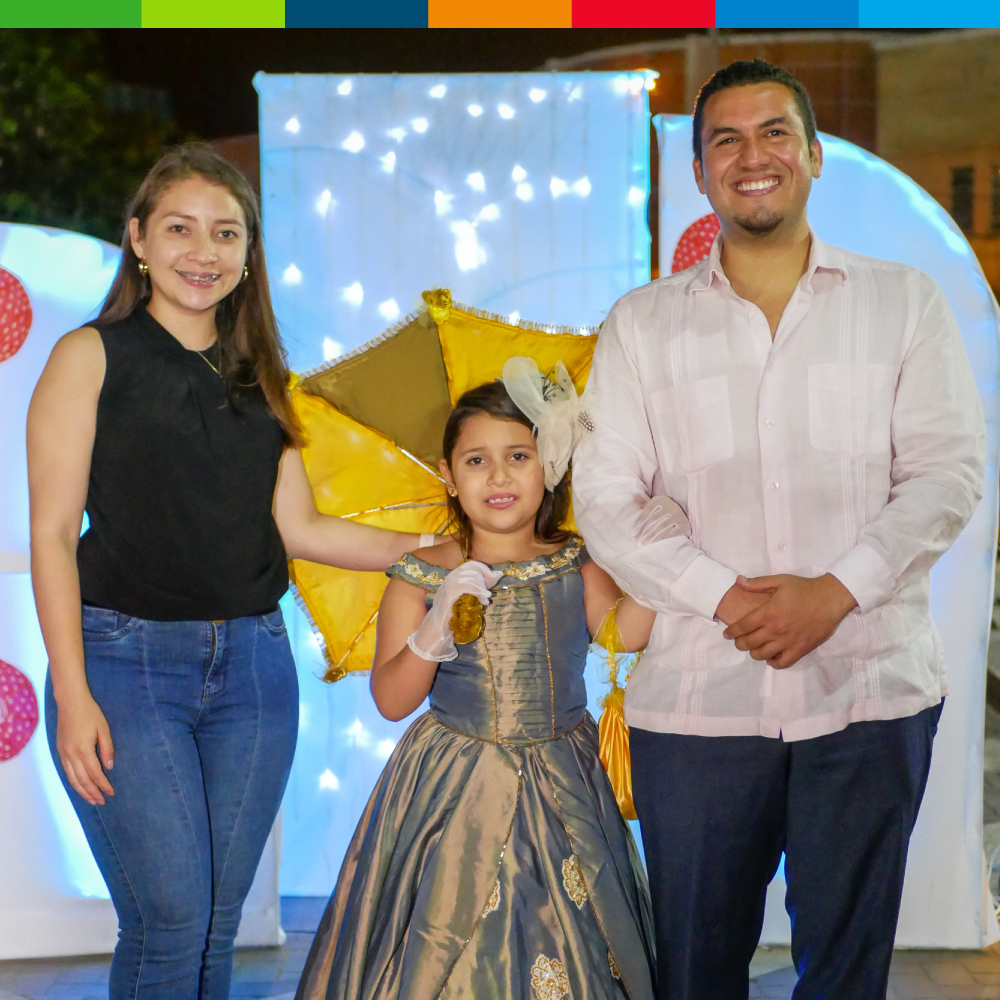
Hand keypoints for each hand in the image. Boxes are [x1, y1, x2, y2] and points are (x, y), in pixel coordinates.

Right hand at [56, 692, 114, 804]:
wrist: (70, 702)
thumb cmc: (90, 713)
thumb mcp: (103, 729)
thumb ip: (107, 748)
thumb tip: (109, 767)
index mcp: (83, 750)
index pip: (95, 773)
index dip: (103, 784)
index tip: (111, 793)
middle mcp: (71, 755)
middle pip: (82, 780)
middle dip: (92, 792)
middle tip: (101, 801)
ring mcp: (63, 754)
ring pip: (72, 778)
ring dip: (81, 791)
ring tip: (91, 800)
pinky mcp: (60, 751)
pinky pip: (66, 771)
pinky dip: (73, 781)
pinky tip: (79, 786)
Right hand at [408, 560, 503, 661]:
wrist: (437, 627)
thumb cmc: (454, 613)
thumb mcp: (469, 597)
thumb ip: (481, 586)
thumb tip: (498, 574)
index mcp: (454, 576)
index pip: (471, 564)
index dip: (484, 570)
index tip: (493, 581)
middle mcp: (450, 577)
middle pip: (472, 569)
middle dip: (484, 580)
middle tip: (487, 594)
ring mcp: (448, 585)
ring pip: (470, 576)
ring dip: (481, 587)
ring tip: (486, 598)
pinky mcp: (449, 594)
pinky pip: (466, 586)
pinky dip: (478, 591)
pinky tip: (484, 599)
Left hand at [633, 494, 690, 543]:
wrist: (684, 513)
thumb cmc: (664, 509)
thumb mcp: (655, 504)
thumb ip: (644, 502)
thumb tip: (635, 496)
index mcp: (662, 500)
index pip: (649, 509)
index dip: (641, 518)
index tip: (634, 528)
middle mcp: (671, 506)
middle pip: (655, 519)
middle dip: (645, 530)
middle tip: (637, 538)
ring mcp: (678, 515)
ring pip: (662, 527)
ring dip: (652, 536)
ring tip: (644, 542)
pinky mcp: (683, 524)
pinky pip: (671, 533)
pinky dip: (662, 538)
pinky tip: (656, 543)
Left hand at [722, 574, 857, 668]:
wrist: (830, 599)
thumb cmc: (804, 589)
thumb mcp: (779, 581)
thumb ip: (757, 583)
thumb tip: (737, 581)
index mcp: (768, 613)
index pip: (742, 627)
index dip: (732, 632)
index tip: (727, 634)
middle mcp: (775, 630)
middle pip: (749, 643)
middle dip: (740, 643)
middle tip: (739, 641)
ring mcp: (788, 642)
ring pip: (762, 655)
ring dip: (754, 652)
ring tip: (754, 648)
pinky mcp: (800, 649)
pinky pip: (782, 663)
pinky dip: (773, 662)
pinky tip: (771, 657)